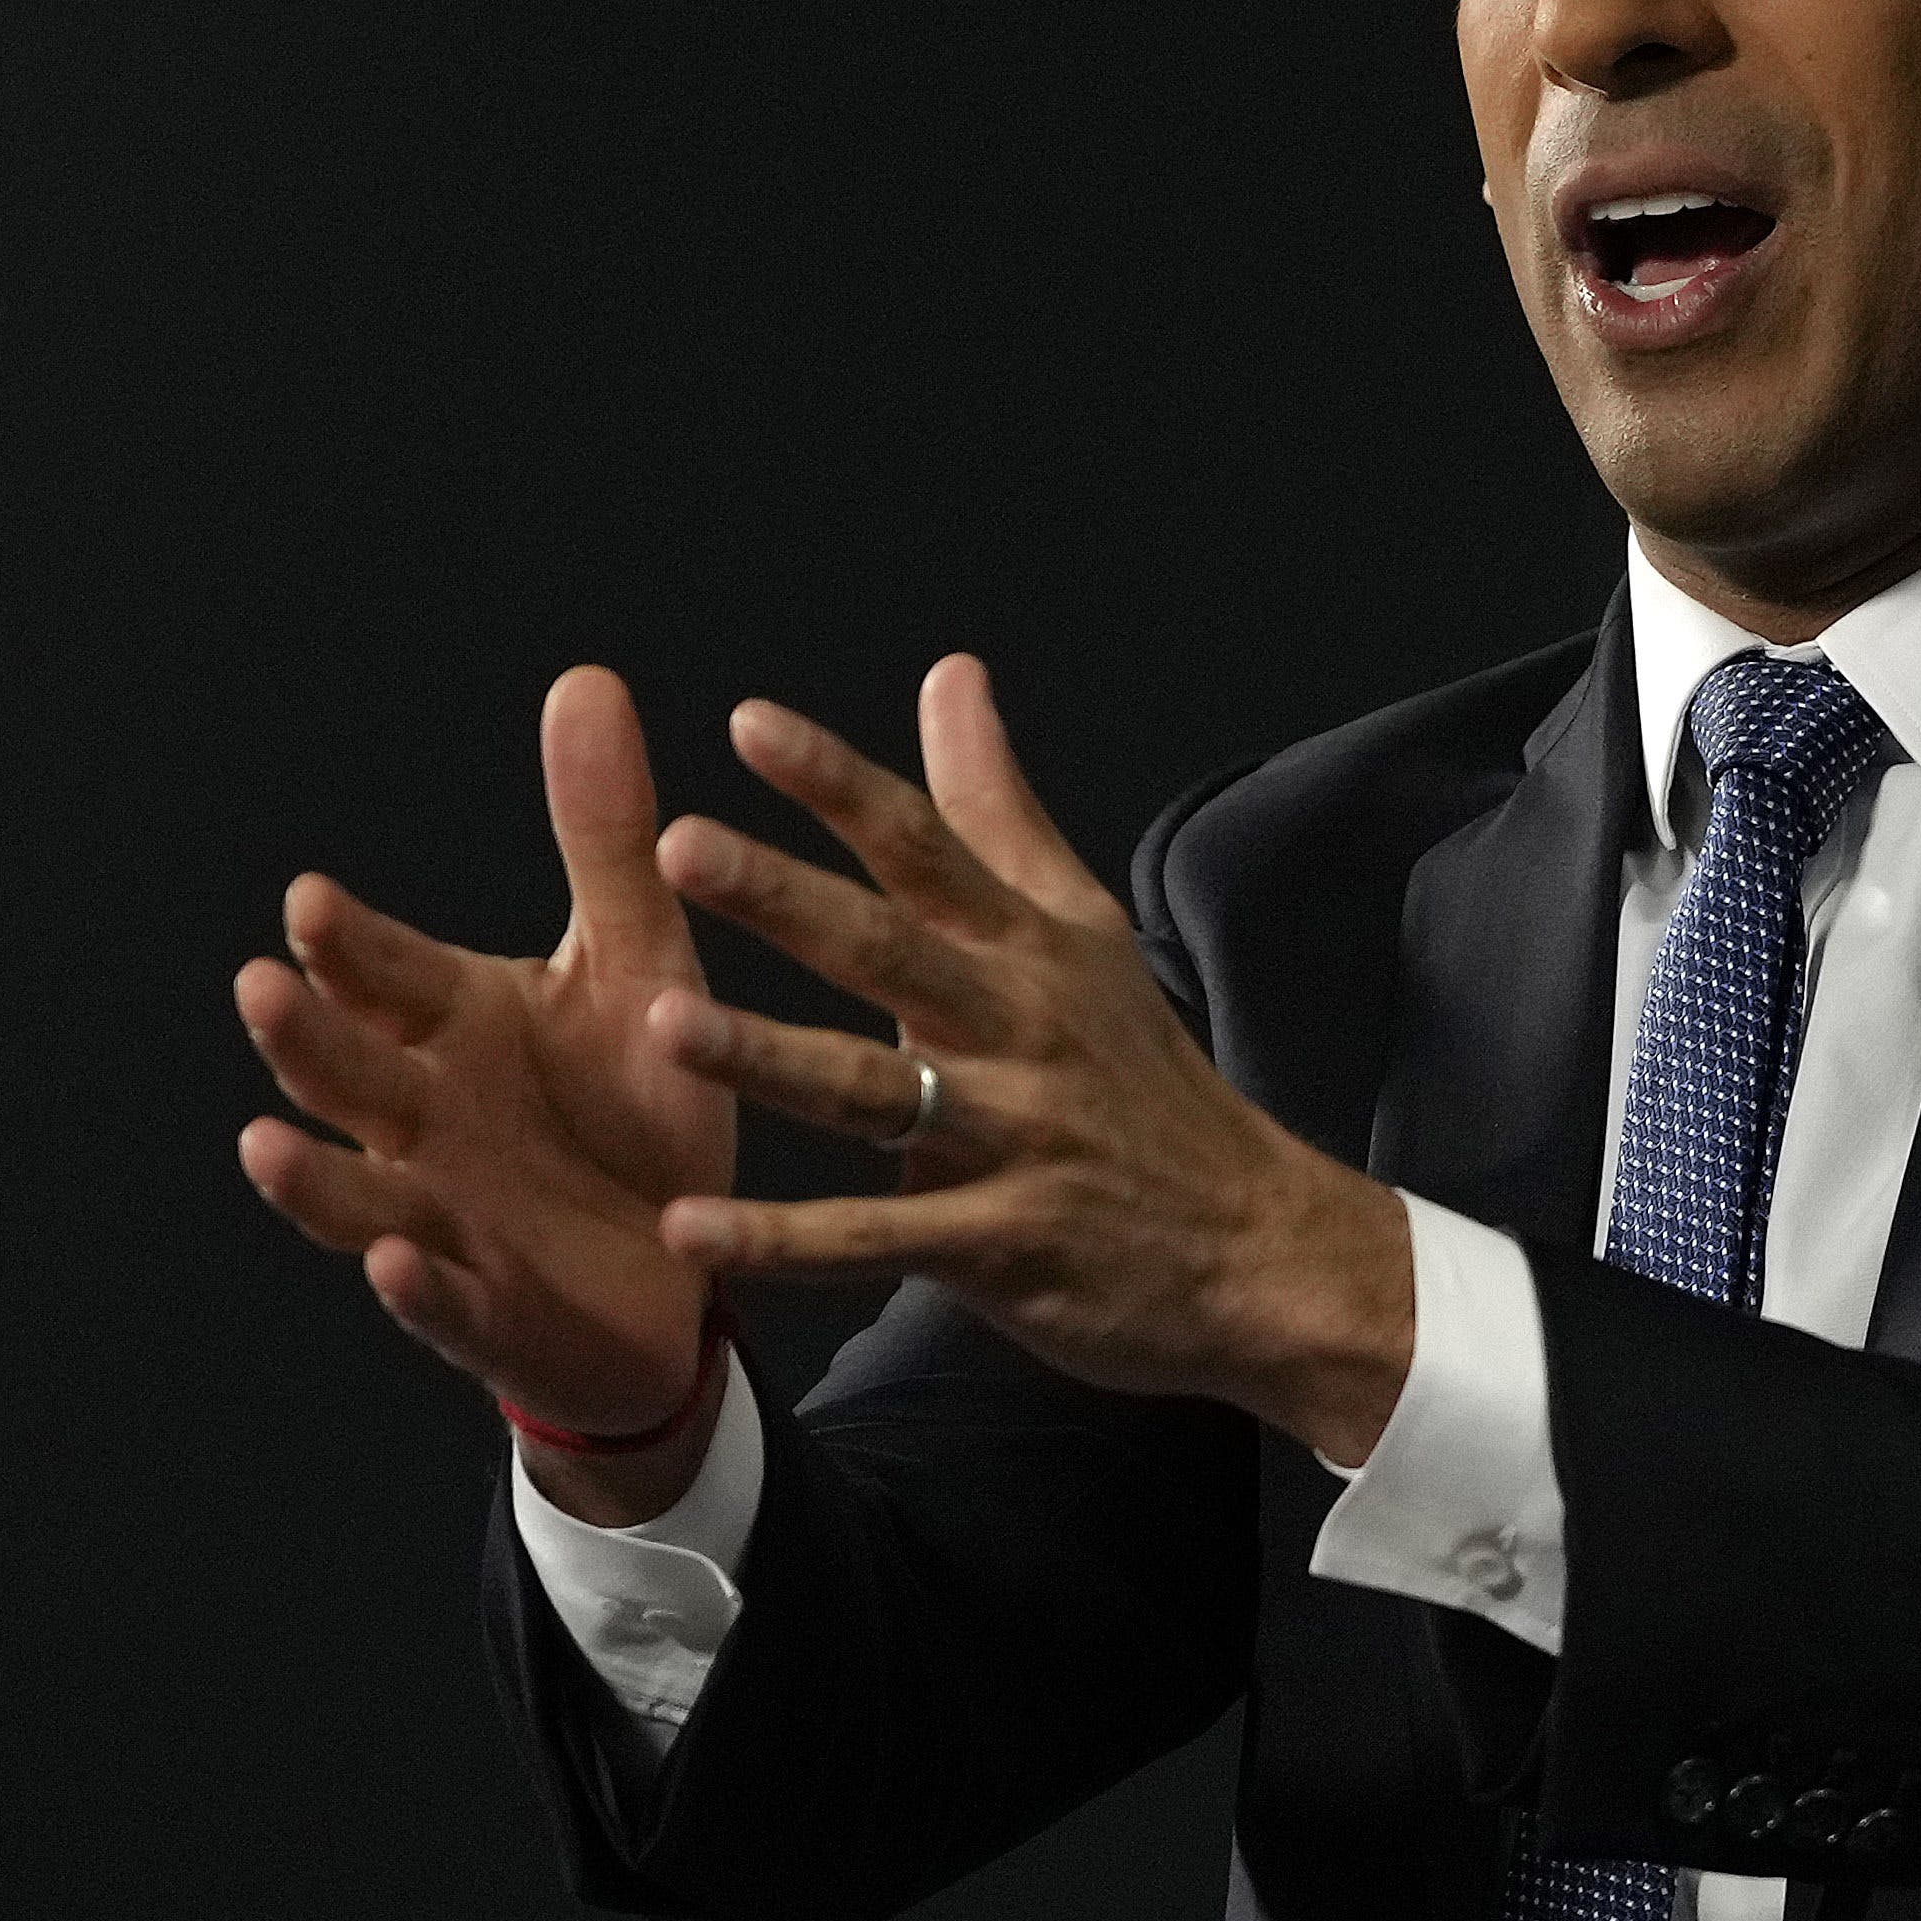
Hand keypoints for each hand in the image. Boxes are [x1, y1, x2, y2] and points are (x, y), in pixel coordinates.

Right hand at [234, 667, 731, 1516]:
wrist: (684, 1274)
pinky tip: (397, 1261)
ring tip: (262, 1144)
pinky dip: (416, 1286)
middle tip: (261, 986)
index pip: (383, 974)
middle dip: (304, 1036)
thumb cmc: (634, 1105)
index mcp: (452, 1024)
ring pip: (358, 1192)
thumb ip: (605, 840)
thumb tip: (587, 679)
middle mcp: (425, 1117)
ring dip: (310, 1175)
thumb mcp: (638, 965)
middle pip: (347, 1072)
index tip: (310, 899)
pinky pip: (446, 1302)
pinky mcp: (489, 1310)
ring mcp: (444, 1217)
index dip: (347, 945)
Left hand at [643, 656, 1414, 1462]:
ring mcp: (1010, 1140)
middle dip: (784, 899)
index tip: (747, 724)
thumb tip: (949, 675)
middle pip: (889, 951)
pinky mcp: (998, 1246)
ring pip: (873, 1093)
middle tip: (679, 846)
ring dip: (768, 1059)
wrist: (1257, 1245)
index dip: (840, 784)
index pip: (926, 847)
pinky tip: (689, 1231)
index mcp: (1027, 949)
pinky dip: (787, 1240)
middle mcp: (1016, 1030)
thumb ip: (998, 808)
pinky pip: (875, 1239)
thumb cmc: (1147, 1081)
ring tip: (662, 1024)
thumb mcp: (1084, 930)